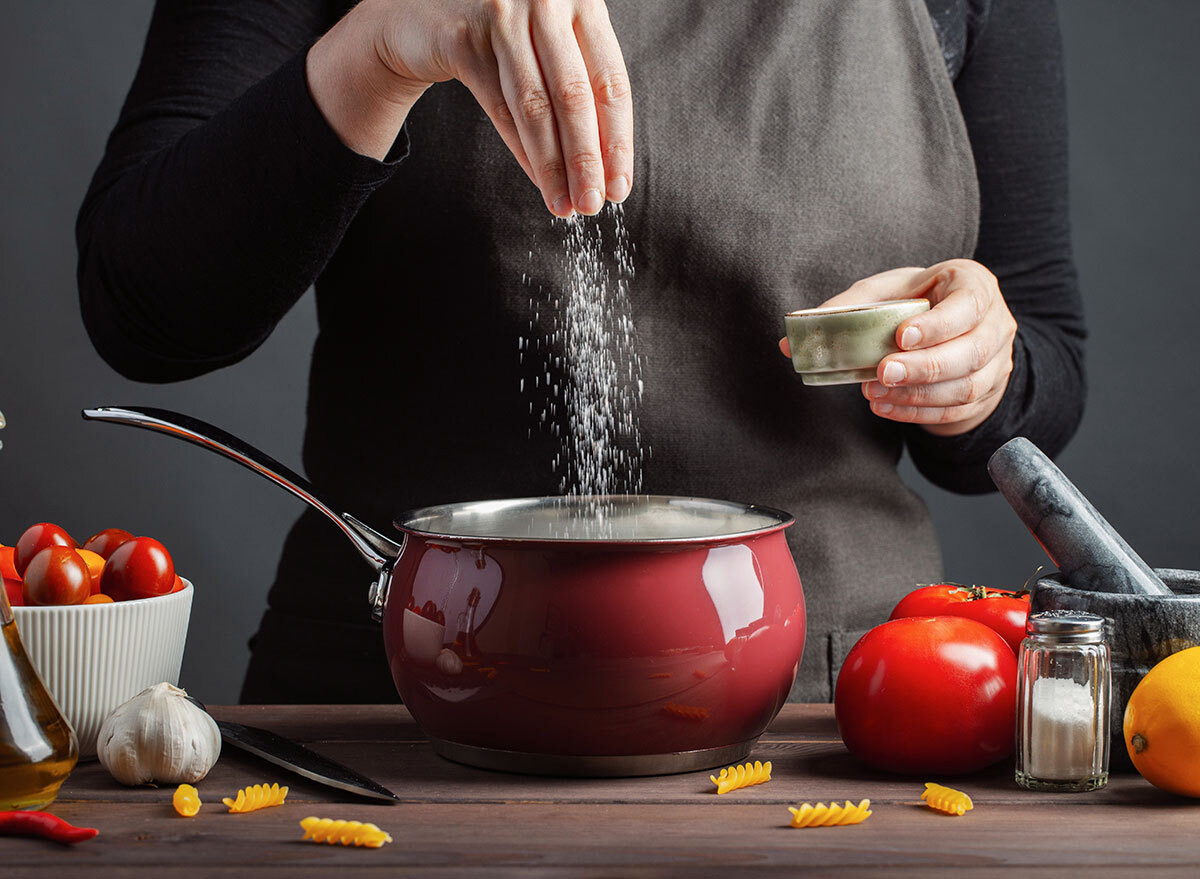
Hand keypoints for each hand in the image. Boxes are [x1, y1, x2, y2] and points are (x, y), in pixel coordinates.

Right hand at [307, 0, 632, 217]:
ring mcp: (504, 15)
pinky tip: (538, 180)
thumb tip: (606, 169)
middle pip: (575, 97)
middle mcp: (547, 2)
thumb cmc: (504, 34)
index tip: (619, 186)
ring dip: (552, 165)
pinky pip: (499, 106)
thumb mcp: (554, 44)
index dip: (617, 141)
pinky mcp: (465, 37)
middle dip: (586, 161)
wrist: (426, 12)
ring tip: (564, 204)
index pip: (610, 82)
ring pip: (535, 106)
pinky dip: (521, 149)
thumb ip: (582, 85)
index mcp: (582, 0)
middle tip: (592, 204)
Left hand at [779, 260, 1017, 435]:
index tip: (901, 337)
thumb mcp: (885, 294)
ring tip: (875, 394)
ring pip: (967, 386)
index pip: (968, 304)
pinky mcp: (987, 392)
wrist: (949, 332)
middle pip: (971, 352)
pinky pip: (958, 410)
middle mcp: (995, 322)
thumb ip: (844, 310)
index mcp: (974, 285)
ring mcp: (997, 362)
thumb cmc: (915, 305)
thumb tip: (791, 341)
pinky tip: (886, 408)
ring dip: (918, 395)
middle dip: (924, 367)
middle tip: (883, 373)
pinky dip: (919, 413)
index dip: (938, 324)